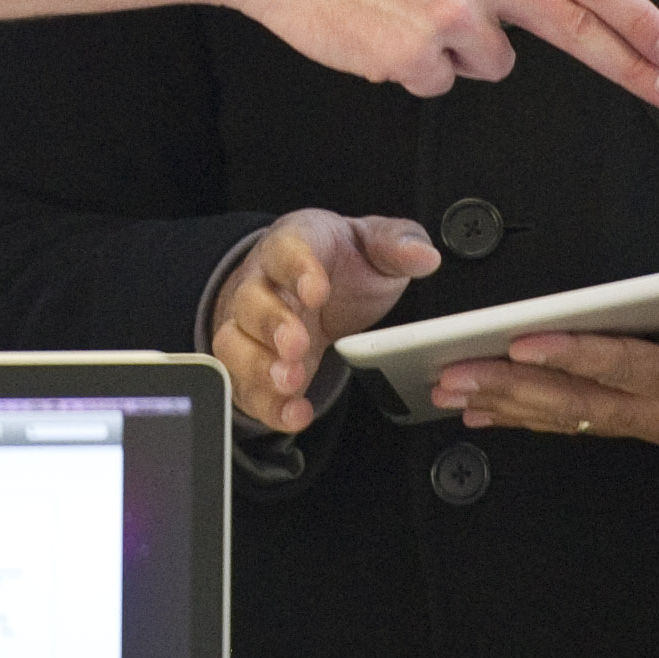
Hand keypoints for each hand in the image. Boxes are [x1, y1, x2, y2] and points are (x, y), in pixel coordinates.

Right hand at [212, 210, 440, 431]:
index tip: (316, 290)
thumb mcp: (372, 245)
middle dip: (272, 326)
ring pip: (235, 344)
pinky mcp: (252, 366)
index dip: (298, 270)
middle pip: (252, 301)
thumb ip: (396, 244)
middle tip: (297, 346)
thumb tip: (423, 255)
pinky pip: (245, 386)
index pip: (286, 251)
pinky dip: (266, 404)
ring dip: (259, 366)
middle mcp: (263, 285)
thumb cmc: (338, 264)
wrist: (309, 287)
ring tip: (290, 383)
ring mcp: (251, 328)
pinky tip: (293, 413)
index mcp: (293, 245)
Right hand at [221, 0, 658, 108]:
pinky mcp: (416, 56)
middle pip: (576, 25)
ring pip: (494, 61)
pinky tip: (383, 29)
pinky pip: (440, 80)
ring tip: (407, 10)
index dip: (638, 16)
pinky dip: (415, 65)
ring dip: (461, 50)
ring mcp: (451, 12)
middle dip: (631, 64)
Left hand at [429, 280, 658, 500]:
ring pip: (570, 413)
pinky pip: (579, 419)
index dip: (583, 355)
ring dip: (508, 402)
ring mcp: (654, 421)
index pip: (635, 366)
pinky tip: (489, 412)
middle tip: (456, 373)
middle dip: (514, 384)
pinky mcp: (647, 422)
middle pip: (581, 396)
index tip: (533, 340)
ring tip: (452, 392)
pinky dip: (530, 414)